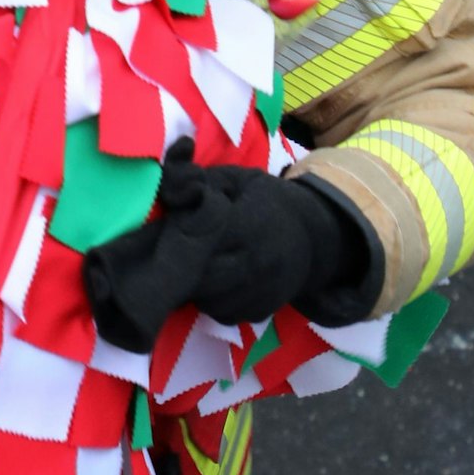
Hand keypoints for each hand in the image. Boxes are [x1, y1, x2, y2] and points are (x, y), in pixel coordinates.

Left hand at [82, 139, 379, 352]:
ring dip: (191, 287)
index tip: (157, 235)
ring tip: (189, 265)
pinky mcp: (258, 313)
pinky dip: (210, 300)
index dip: (175, 240)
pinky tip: (212, 281)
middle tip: (161, 254)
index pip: (201, 239)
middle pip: (198, 276)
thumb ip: (198, 175)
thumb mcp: (234, 179)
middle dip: (177, 267)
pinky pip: (221, 313)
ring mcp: (258, 293)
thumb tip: (169, 161)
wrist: (316, 237)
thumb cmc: (265, 202)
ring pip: (206, 300)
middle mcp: (256, 265)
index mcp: (248, 225)